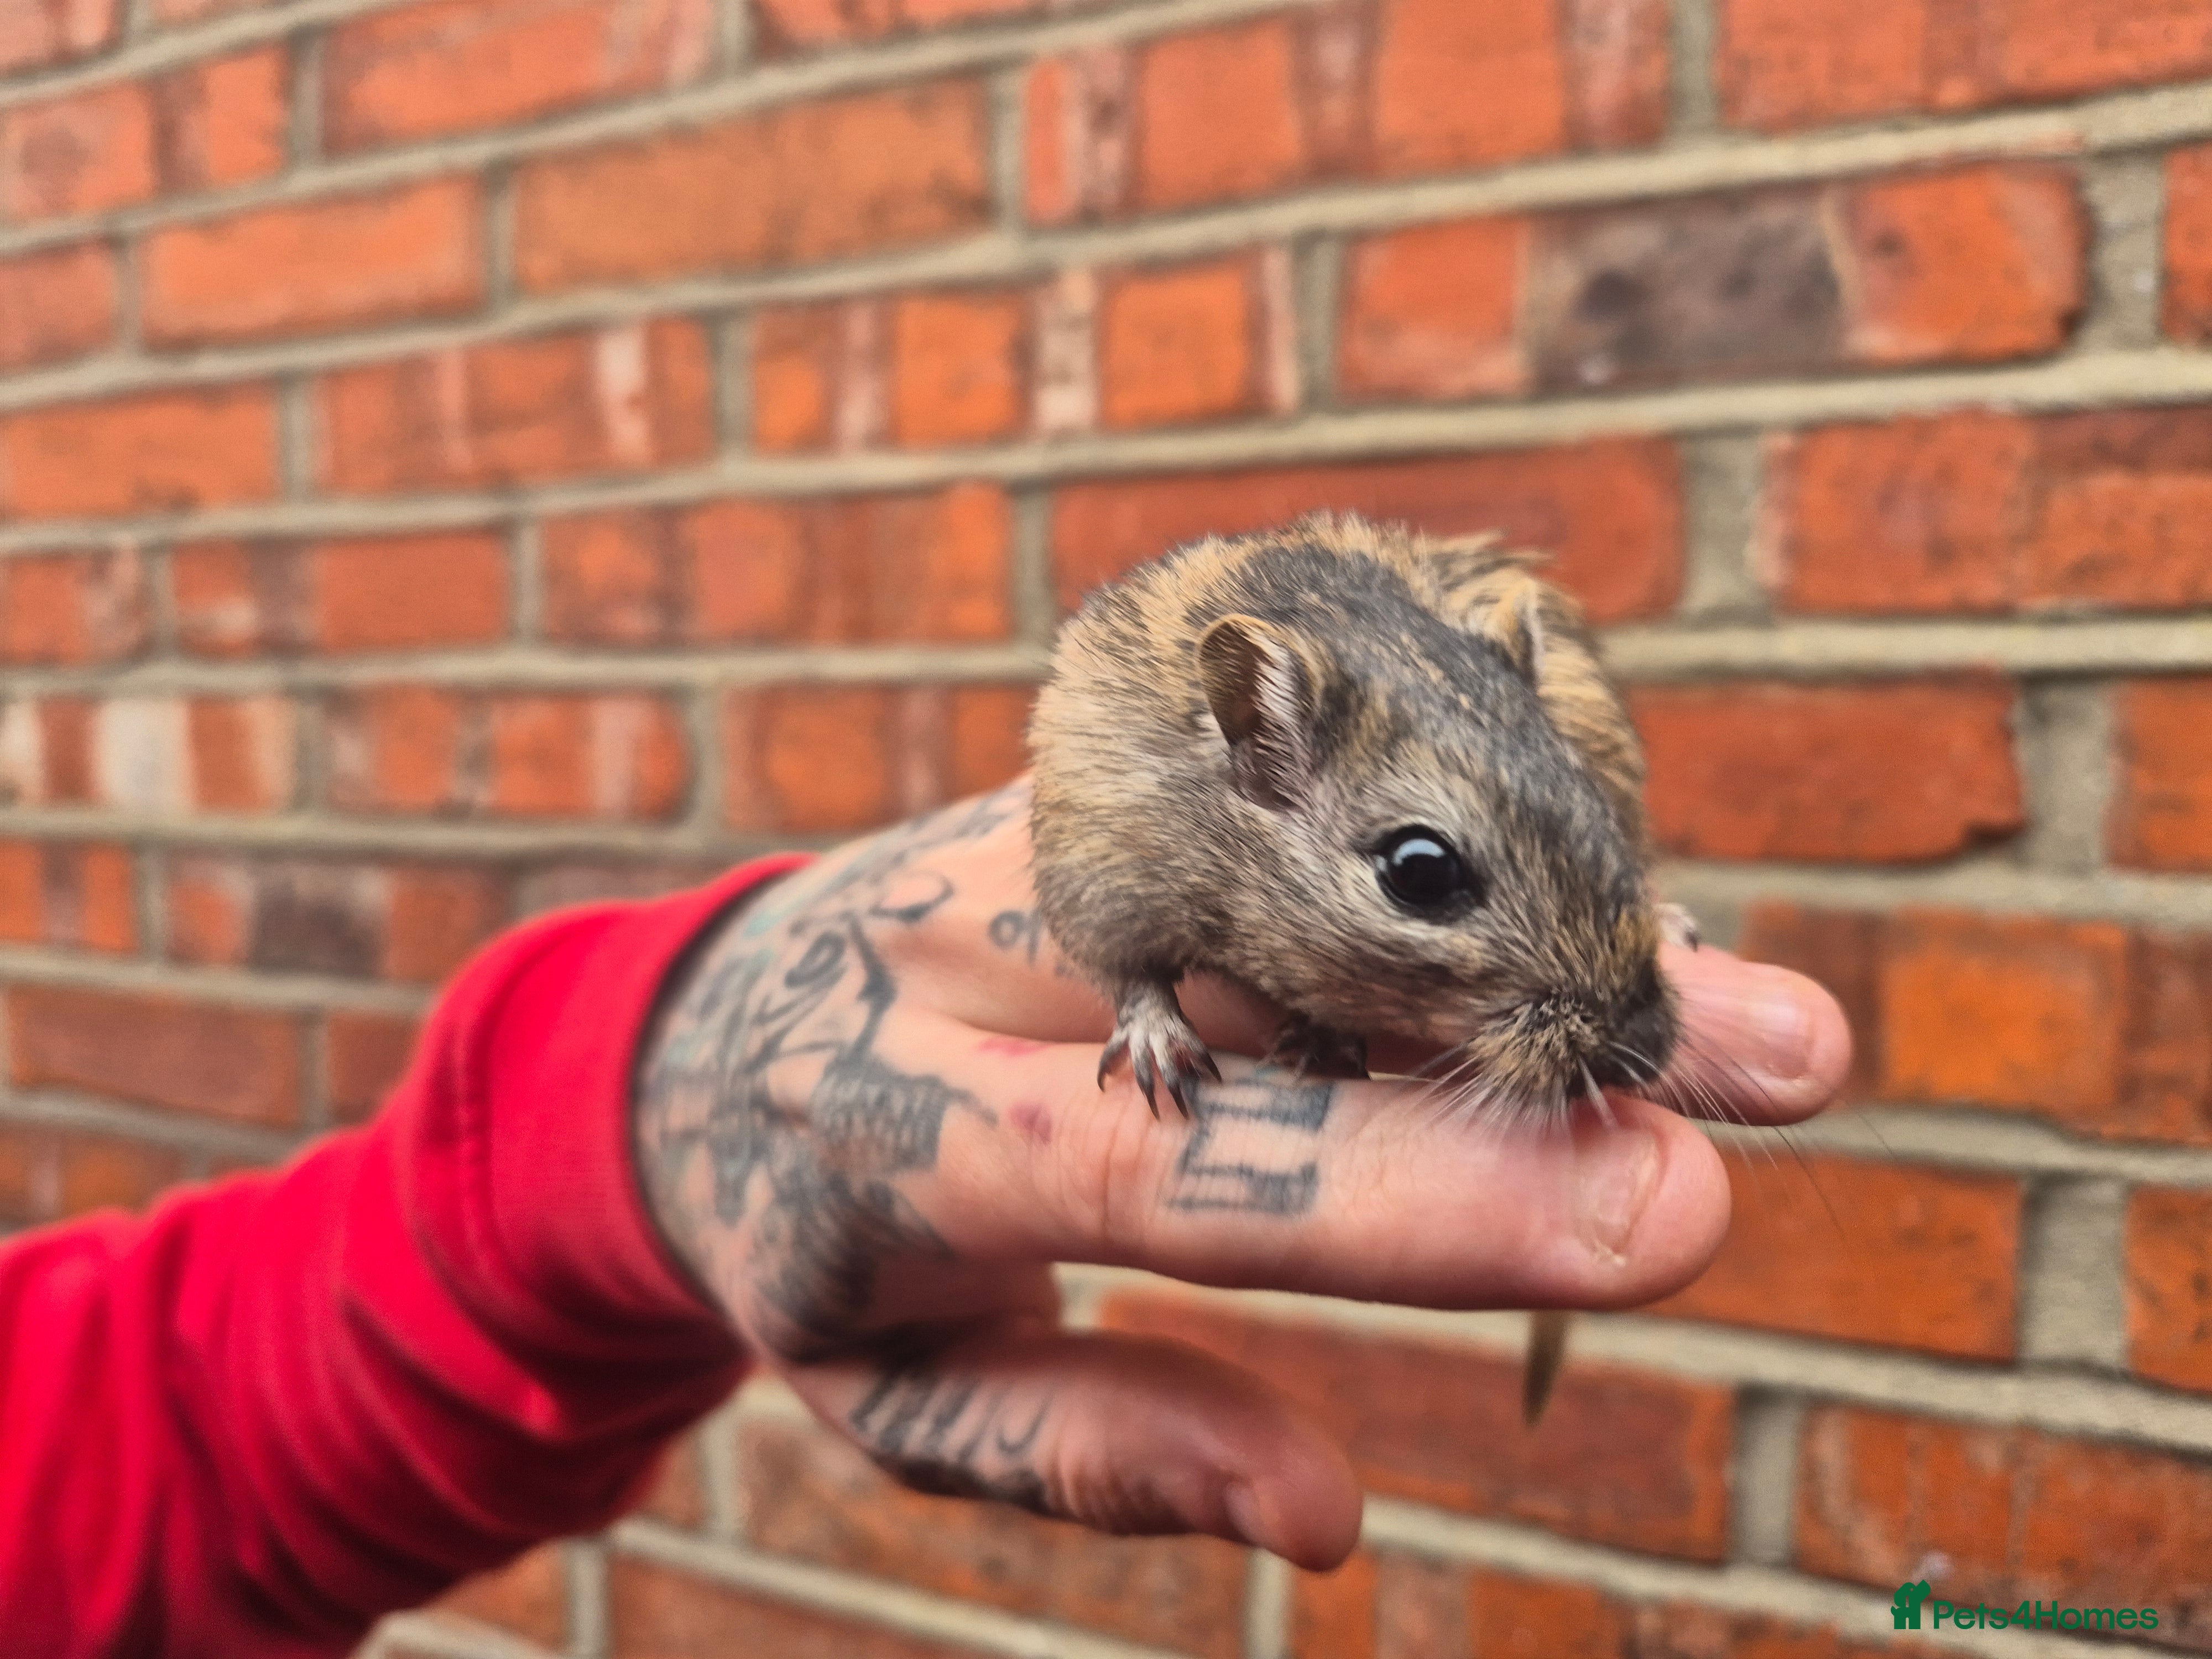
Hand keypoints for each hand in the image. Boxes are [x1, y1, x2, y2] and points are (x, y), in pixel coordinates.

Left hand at [633, 783, 1849, 1568]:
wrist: (712, 1023)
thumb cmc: (815, 1236)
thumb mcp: (888, 1393)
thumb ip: (1092, 1447)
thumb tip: (1329, 1516)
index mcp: (914, 1132)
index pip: (1191, 1170)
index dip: (1420, 1195)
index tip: (1657, 1211)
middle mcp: (990, 947)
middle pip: (1291, 983)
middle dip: (1541, 1025)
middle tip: (1779, 1058)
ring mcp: (1051, 834)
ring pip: (1318, 859)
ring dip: (1536, 911)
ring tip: (1726, 975)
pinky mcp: (1109, 778)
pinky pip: (1306, 802)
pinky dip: (1462, 852)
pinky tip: (1604, 889)